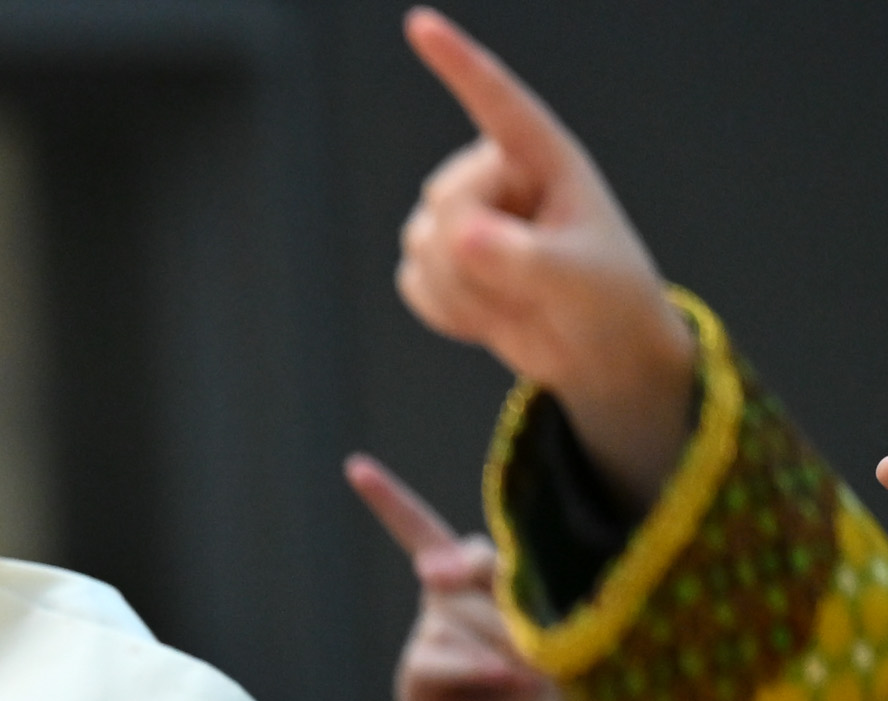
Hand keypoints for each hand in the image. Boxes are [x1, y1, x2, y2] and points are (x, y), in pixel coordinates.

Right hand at [343, 452, 603, 700]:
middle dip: (505, 600)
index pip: (428, 536)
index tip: (355, 467)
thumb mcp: (547, 594)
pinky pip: (435, 657)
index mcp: (477, 587)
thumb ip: (488, 567)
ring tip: (537, 675)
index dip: (389, 502)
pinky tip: (507, 686)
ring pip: (449, 616)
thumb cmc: (588, 666)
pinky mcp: (417, 692)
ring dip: (499, 642)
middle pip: (456, 573)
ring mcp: (427, 652)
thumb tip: (427, 571)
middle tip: (547, 646)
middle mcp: (444, 614)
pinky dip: (474, 669)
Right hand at [393, 10, 695, 504]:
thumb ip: (521, 257)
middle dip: (473, 254)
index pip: (496, 102)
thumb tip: (458, 236)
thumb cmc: (606, 296)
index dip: (458, 62)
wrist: (597, 350)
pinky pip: (412, 281)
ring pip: (422, 243)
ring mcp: (464, 219)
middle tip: (525, 284)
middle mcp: (498, 178)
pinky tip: (487, 315)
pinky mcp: (441, 261)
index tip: (420, 23)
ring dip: (463, 290)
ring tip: (514, 301)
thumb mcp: (576, 276)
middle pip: (445, 198)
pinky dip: (446, 310)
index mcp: (544, 158)